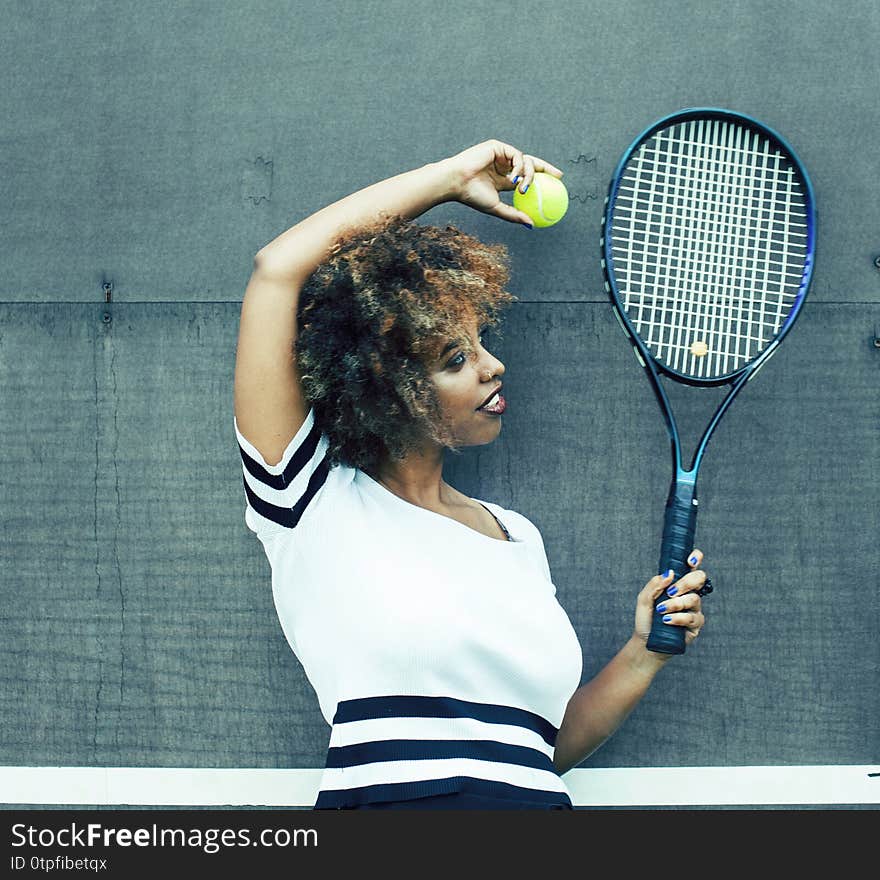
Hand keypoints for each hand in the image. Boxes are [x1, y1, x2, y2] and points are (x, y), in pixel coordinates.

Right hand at [440, 139, 563, 225]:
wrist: (456, 182)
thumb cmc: (472, 196)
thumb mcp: (496, 208)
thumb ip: (514, 215)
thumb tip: (531, 225)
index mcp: (502, 180)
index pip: (525, 178)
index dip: (540, 180)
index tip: (554, 186)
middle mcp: (503, 166)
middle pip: (530, 164)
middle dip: (546, 169)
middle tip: (558, 176)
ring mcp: (501, 156)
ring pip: (526, 161)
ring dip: (529, 175)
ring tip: (522, 188)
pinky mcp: (498, 147)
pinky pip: (517, 155)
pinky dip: (519, 167)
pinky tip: (515, 178)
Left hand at [633, 549, 707, 656]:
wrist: (646, 641)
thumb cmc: (647, 618)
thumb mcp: (644, 598)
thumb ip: (655, 584)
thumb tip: (669, 573)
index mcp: (677, 583)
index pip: (691, 567)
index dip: (695, 558)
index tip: (690, 560)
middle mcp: (689, 593)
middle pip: (699, 579)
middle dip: (686, 582)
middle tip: (671, 591)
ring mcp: (694, 609)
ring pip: (694, 599)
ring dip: (676, 604)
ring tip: (662, 610)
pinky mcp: (696, 625)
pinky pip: (692, 617)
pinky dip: (678, 618)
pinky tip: (667, 621)